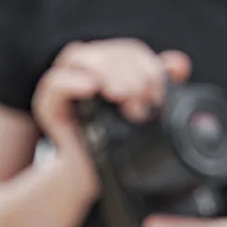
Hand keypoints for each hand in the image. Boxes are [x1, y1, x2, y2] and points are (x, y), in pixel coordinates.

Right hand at [31, 39, 192, 153]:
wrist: (90, 175)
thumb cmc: (115, 143)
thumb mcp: (145, 114)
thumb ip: (159, 86)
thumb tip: (179, 64)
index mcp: (107, 66)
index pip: (128, 51)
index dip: (147, 66)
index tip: (159, 95)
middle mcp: (83, 69)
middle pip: (108, 52)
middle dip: (131, 73)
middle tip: (143, 101)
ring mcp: (63, 84)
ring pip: (81, 57)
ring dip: (106, 72)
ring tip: (122, 96)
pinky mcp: (47, 104)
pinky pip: (55, 82)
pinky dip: (73, 82)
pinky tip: (91, 88)